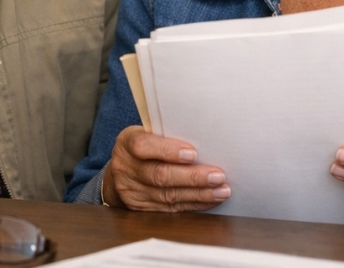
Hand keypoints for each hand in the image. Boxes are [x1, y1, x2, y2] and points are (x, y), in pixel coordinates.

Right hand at [103, 126, 229, 211]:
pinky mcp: (141, 209)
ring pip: (168, 195)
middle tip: (218, 176)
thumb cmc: (143, 147)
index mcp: (126, 143)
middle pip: (159, 175)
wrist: (121, 172)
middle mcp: (126, 168)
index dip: (168, 150)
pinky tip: (210, 199)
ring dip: (199, 194)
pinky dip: (194, 204)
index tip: (193, 154)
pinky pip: (171, 209)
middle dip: (192, 177)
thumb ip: (167, 137)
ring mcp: (132, 191)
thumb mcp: (147, 134)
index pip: (143, 146)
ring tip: (222, 190)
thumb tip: (205, 141)